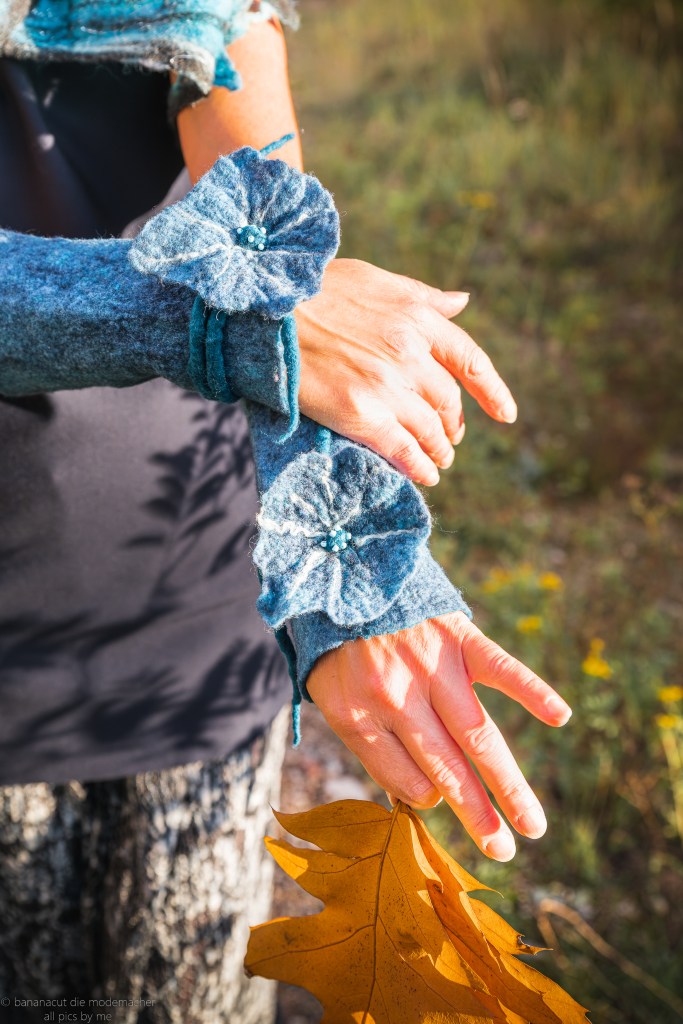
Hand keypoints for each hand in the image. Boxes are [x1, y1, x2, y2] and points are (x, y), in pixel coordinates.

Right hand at [295, 259, 516, 486]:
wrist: (266, 313)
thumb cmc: (315, 289)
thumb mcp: (375, 279)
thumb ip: (423, 296)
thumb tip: (463, 302)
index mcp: (417, 318)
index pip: (470, 360)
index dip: (492, 391)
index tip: (505, 414)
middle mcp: (410, 353)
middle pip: (448, 400)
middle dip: (453, 423)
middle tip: (451, 436)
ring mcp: (388, 386)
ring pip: (430, 428)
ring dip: (439, 448)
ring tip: (439, 458)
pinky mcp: (363, 414)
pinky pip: (404, 449)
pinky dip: (420, 466)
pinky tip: (427, 476)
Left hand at [306, 611, 571, 860]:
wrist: (343, 577)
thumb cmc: (338, 647)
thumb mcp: (329, 698)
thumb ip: (368, 741)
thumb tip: (418, 793)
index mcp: (360, 715)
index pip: (403, 780)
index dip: (425, 798)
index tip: (438, 800)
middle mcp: (398, 697)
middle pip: (445, 769)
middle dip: (477, 816)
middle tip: (503, 853)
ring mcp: (433, 666)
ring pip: (478, 736)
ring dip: (508, 785)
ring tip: (533, 825)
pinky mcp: (459, 636)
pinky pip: (500, 667)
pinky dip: (531, 689)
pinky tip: (560, 716)